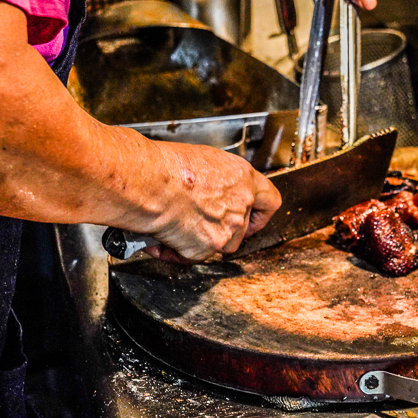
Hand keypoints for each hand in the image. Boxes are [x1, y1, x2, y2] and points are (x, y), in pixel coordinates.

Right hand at [147, 143, 281, 262]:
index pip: (270, 202)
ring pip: (221, 245)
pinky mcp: (206, 249)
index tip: (254, 218)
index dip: (261, 214)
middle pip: (242, 228)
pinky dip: (178, 250)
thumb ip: (218, 181)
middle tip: (200, 222)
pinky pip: (194, 256)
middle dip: (222, 229)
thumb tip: (211, 191)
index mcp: (244, 179)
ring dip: (202, 240)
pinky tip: (163, 235)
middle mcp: (240, 205)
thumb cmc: (166, 165)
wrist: (147, 182)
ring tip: (178, 225)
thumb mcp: (203, 161)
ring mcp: (226, 230)